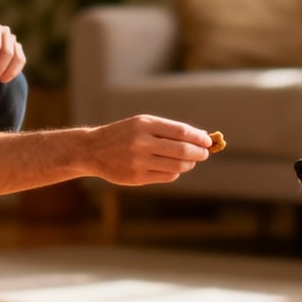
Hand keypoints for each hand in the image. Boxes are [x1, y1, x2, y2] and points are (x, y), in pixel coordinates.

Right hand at [89, 115, 213, 185]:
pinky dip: (176, 173)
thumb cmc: (125, 134)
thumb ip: (168, 130)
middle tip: (205, 153)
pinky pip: (167, 177)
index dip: (199, 137)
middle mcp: (141, 142)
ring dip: (189, 164)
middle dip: (199, 152)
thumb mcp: (142, 123)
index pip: (181, 132)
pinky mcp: (137, 178)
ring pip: (177, 166)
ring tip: (190, 161)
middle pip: (182, 150)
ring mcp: (138, 161)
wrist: (94, 150)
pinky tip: (174, 168)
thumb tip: (200, 138)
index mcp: (144, 124)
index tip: (208, 141)